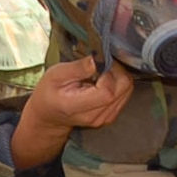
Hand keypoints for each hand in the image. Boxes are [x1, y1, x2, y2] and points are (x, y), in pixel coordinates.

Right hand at [10, 56, 135, 168]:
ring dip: (117, 77)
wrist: (49, 115)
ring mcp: (105, 118)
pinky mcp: (111, 115)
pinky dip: (117, 84)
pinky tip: (102, 82)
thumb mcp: (55, 75)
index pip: (108, 91)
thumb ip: (77, 68)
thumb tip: (97, 59)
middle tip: (100, 65)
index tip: (97, 64)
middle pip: (123, 88)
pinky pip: (125, 94)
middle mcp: (96, 116)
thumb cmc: (49, 94)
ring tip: (99, 74)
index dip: (108, 73)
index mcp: (78, 107)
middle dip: (115, 71)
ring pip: (127, 90)